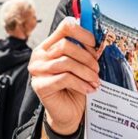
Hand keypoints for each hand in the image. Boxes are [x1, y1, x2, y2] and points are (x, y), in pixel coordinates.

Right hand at [28, 17, 99, 134]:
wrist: (69, 112)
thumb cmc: (76, 85)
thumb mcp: (82, 64)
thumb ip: (86, 50)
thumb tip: (100, 39)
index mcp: (50, 44)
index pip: (65, 26)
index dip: (83, 33)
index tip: (95, 45)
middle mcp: (40, 54)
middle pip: (65, 44)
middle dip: (86, 57)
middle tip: (97, 69)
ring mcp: (37, 70)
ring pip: (65, 62)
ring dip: (85, 72)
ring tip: (95, 80)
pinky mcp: (40, 85)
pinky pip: (64, 78)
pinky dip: (80, 83)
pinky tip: (89, 89)